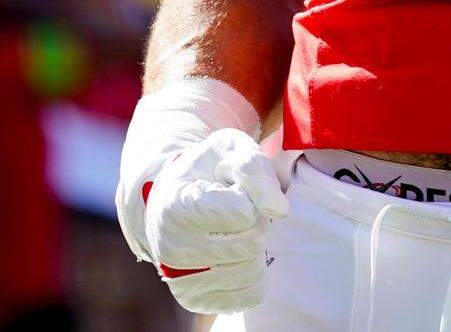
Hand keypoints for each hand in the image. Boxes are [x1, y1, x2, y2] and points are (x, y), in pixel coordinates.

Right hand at [138, 129, 288, 314]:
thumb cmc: (207, 170)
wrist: (170, 200)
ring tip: (236, 230)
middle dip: (256, 222)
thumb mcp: (230, 150)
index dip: (249, 195)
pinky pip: (249, 294)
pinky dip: (254, 273)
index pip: (244, 212)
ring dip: (256, 247)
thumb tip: (280, 212)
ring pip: (252, 270)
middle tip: (239, 210)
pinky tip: (237, 254)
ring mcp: (182, 279)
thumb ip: (255, 170)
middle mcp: (173, 248)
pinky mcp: (195, 300)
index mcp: (178, 206)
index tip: (233, 188)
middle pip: (251, 242)